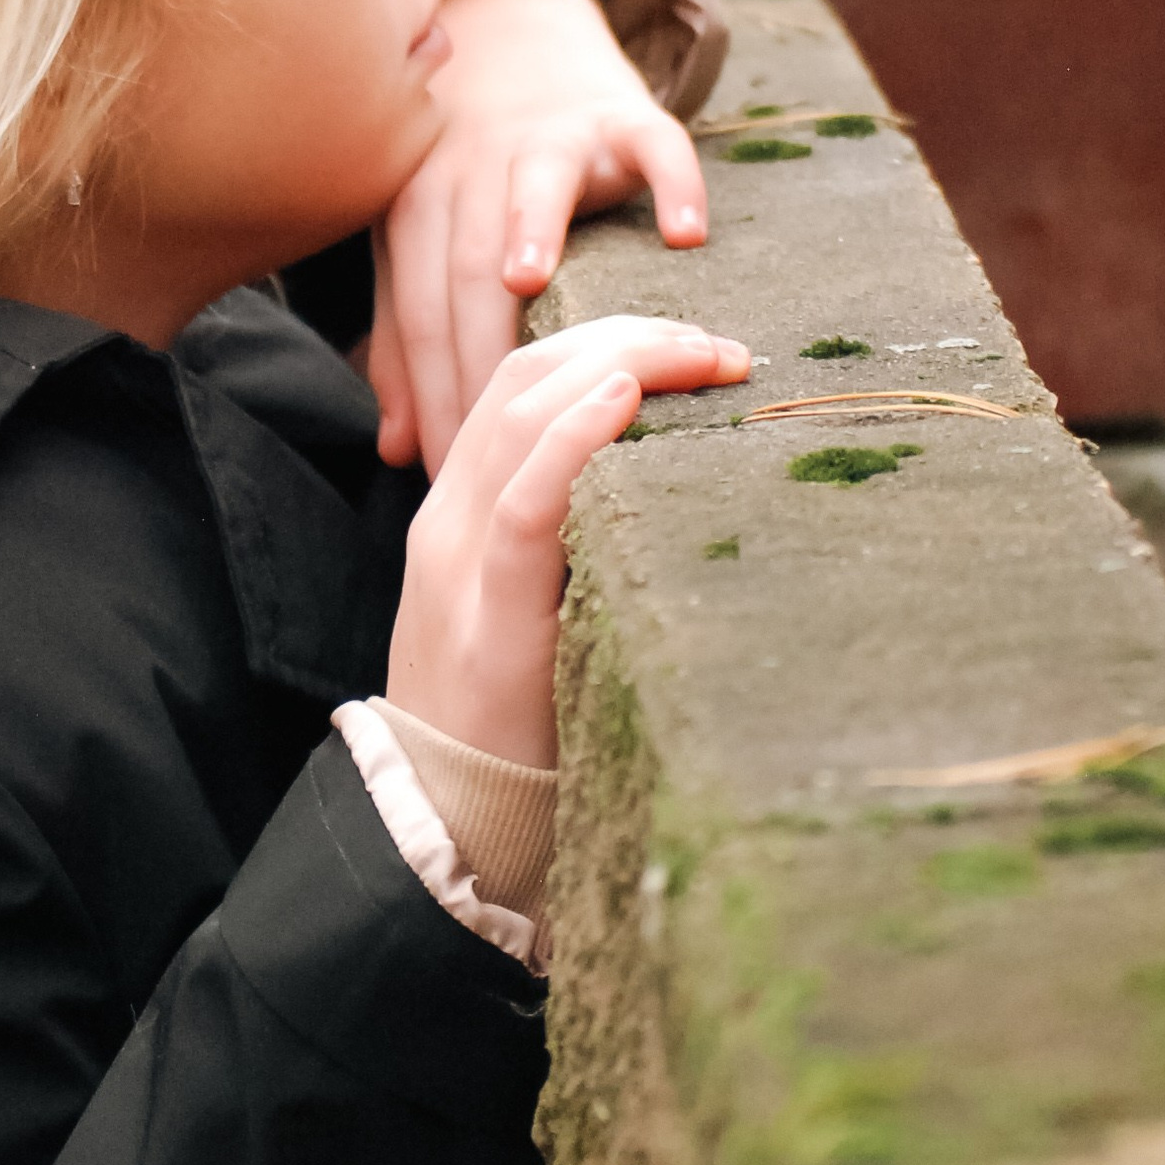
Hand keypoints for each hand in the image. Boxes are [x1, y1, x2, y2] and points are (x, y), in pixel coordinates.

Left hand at [371, 0, 709, 470]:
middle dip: (478, 355)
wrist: (523, 51)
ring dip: (530, 225)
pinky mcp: (621, 115)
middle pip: (466, 263)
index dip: (428, 394)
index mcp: (416, 206)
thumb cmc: (472, 181)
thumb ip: (408, 341)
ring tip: (532, 283)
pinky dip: (671, 180)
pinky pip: (651, 141)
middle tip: (505, 440)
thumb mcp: (423, 250)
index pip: (417, 311)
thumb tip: (396, 450)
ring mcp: (549, 135)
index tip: (446, 473)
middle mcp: (472, 164)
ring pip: (535, 184)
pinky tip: (686, 235)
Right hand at [385, 315, 751, 766]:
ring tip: (700, 356)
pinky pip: (523, 508)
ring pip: (521, 420)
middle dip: (624, 339)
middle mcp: (449, 521)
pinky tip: (621, 402)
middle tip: (718, 344)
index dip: (604, 340)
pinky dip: (571, 441)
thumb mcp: (535, 612)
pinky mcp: (490, 624)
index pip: (518, 383)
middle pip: (523, 379)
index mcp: (460, 512)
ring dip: (621, 367)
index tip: (693, 342)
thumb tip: (677, 492)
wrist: (446, 825)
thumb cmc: (514, 725)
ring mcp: (460, 567)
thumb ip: (572, 547)